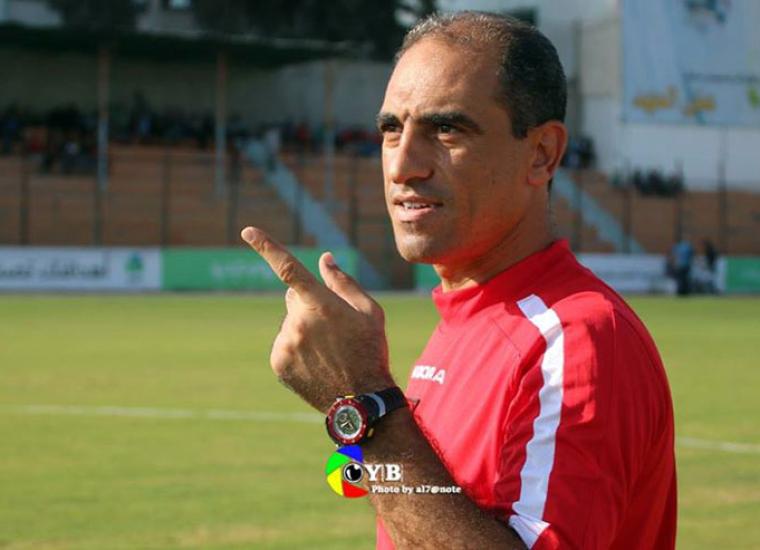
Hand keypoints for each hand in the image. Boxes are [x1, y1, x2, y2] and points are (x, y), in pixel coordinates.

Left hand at [241, 226, 393, 412]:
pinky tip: (317, 362)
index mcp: (320, 304)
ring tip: (328, 351)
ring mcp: (285, 344)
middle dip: (308, 303)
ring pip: (290, 323)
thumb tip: (324, 259)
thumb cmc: (370, 350)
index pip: (288, 269)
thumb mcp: (369, 312)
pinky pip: (283, 343)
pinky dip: (296, 347)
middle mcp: (297, 322)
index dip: (267, 247)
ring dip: (303, 328)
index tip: (248, 231)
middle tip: (333, 326)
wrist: (360, 400)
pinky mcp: (277, 362)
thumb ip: (343, 282)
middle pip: (294, 298)